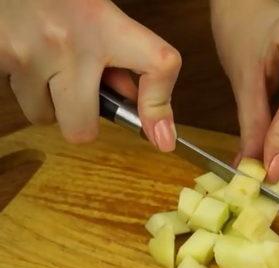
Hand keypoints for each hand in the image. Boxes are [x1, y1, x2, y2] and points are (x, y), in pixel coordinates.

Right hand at [0, 0, 181, 150]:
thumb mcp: (102, 16)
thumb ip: (125, 59)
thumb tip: (136, 109)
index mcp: (107, 25)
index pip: (159, 65)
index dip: (159, 109)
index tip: (161, 137)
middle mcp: (68, 43)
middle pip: (80, 129)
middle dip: (81, 118)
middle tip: (79, 92)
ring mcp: (27, 53)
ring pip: (42, 115)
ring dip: (46, 100)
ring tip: (47, 63)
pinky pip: (13, 96)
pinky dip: (21, 84)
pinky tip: (27, 55)